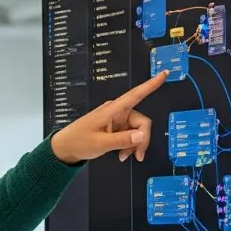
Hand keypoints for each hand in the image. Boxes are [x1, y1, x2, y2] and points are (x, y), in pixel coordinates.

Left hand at [50, 72, 167, 163]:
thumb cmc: (78, 141)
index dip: (151, 84)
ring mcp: (118, 121)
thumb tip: (141, 135)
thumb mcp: (100, 143)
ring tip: (124, 156)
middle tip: (137, 155)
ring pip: (138, 131)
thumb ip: (121, 140)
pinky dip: (129, 146)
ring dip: (134, 145)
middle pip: (142, 122)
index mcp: (113, 110)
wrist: (66, 148)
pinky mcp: (117, 129)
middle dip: (142, 139)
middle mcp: (117, 112)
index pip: (136, 94)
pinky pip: (131, 136)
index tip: (164, 74)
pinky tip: (122, 154)